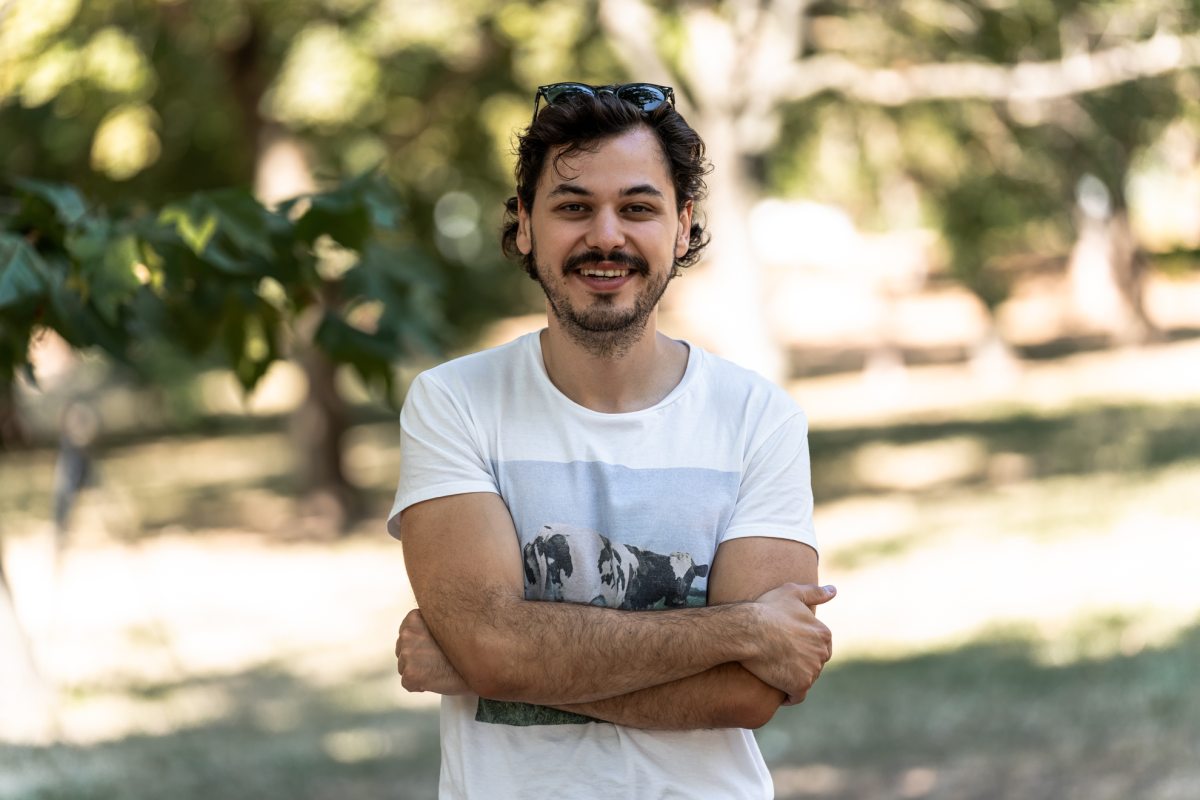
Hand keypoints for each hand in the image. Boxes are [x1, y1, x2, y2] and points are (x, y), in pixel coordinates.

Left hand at [396, 608, 470, 694]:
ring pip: (404, 667)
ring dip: (418, 671)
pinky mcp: (411, 674)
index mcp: (413, 618)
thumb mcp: (447, 625)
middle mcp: (407, 633)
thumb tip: (422, 634)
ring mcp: (407, 654)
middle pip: (403, 651)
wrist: (482, 665)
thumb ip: (430, 625)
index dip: (421, 644)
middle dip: (417, 658)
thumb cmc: (467, 646)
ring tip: (439, 669)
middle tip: (439, 660)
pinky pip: (408, 683)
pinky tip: (436, 680)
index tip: (436, 647)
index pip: (407, 634)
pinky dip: (419, 685)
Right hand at [740, 583, 834, 704]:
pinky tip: (775, 688)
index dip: (801, 646)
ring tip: (774, 671)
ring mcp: (812, 671)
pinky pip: (795, 696)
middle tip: (778, 659)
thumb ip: (815, 593)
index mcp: (823, 633)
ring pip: (805, 679)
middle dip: (800, 663)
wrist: (748, 630)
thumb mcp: (792, 592)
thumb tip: (833, 591)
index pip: (817, 646)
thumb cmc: (767, 609)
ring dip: (793, 678)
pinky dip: (788, 695)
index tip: (786, 646)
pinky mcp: (799, 686)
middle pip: (813, 663)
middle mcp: (822, 653)